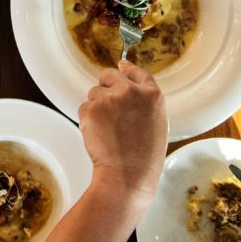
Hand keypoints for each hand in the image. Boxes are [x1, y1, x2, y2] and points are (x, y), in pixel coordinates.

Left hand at [78, 60, 167, 204]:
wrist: (128, 174)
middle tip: (108, 108)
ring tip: (108, 129)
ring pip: (94, 93)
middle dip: (106, 87)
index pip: (137, 71)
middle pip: (109, 75)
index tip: (121, 67)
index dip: (126, 69)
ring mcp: (110, 99)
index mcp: (152, 94)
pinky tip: (99, 134)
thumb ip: (144, 100)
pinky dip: (87, 120)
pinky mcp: (91, 109)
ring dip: (97, 107)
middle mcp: (131, 91)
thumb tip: (129, 81)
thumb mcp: (156, 121)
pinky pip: (84, 107)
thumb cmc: (145, 154)